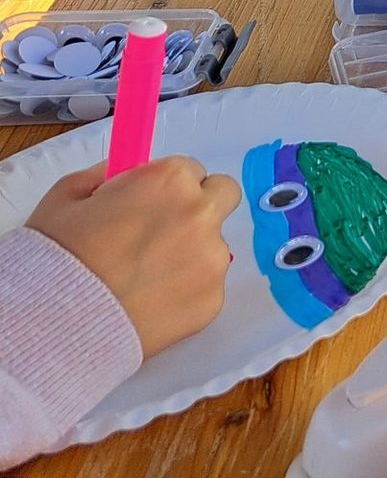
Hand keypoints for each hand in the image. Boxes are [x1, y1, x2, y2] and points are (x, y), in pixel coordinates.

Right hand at [27, 157, 239, 357]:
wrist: (54, 326)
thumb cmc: (56, 258)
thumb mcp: (68, 196)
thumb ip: (107, 174)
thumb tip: (132, 172)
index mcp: (171, 180)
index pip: (191, 169)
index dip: (167, 187)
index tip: (147, 205)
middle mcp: (201, 214)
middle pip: (223, 195)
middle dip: (199, 206)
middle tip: (161, 232)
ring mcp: (212, 259)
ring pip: (214, 244)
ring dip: (190, 252)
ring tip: (142, 278)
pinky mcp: (214, 300)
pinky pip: (207, 285)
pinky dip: (185, 290)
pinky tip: (148, 302)